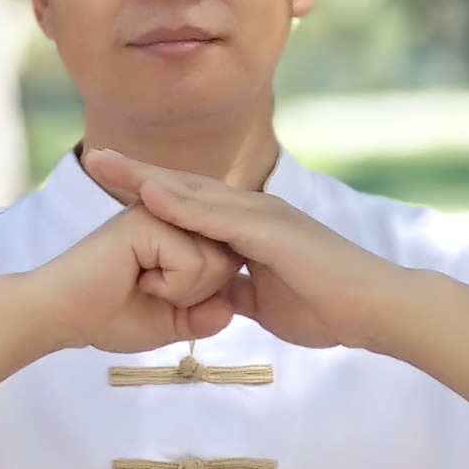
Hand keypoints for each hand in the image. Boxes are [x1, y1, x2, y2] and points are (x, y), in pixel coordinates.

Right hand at [29, 204, 240, 352]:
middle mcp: (174, 214)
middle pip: (232, 256)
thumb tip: (230, 308)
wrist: (60, 316)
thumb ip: (205, 316)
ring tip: (147, 286)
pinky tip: (141, 281)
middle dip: (204, 292)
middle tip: (157, 292)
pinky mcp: (149, 221)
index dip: (213, 289)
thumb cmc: (107, 316)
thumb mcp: (171, 322)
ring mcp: (162, 212)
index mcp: (180, 230)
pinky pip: (193, 262)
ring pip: (218, 260)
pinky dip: (173, 287)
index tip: (165, 293)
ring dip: (187, 291)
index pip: (230, 255)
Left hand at [84, 151, 401, 348]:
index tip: (106, 182)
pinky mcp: (271, 231)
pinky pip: (216, 216)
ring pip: (193, 192)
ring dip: (146, 177)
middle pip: (182, 186)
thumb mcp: (264, 302)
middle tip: (93, 156)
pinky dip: (180, 205)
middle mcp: (253, 210)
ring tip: (104, 163)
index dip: (147, 190)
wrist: (375, 312)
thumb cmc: (327, 307)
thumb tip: (213, 295)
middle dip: (136, 172)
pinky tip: (147, 194)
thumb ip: (237, 290)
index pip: (187, 203)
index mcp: (249, 225)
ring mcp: (263, 216)